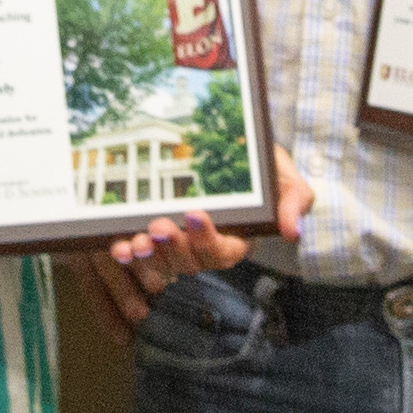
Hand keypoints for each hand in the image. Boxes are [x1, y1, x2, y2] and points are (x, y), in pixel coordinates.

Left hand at [78, 134, 313, 333]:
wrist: (231, 149)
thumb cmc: (261, 166)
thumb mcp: (285, 177)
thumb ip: (294, 201)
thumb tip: (292, 230)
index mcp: (239, 239)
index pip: (226, 251)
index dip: (208, 239)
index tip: (195, 213)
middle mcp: (207, 248)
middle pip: (191, 262)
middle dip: (174, 248)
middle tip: (160, 227)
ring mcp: (180, 246)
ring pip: (164, 264)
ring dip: (150, 256)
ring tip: (135, 242)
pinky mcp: (157, 239)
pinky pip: (143, 256)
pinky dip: (131, 255)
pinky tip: (118, 246)